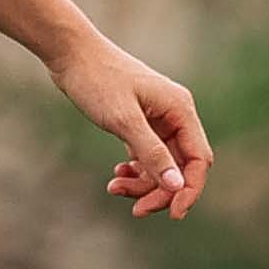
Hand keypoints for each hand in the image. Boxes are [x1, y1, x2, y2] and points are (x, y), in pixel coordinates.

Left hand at [58, 37, 211, 216]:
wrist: (70, 54)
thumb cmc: (97, 80)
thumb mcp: (123, 120)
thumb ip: (151, 153)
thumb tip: (176, 185)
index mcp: (180, 109)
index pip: (198, 159)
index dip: (189, 190)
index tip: (172, 214)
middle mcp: (174, 114)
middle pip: (180, 166)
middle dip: (160, 190)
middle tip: (136, 210)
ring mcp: (157, 119)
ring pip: (161, 164)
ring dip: (143, 182)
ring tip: (114, 186)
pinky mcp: (139, 122)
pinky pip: (146, 155)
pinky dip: (134, 169)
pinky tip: (118, 174)